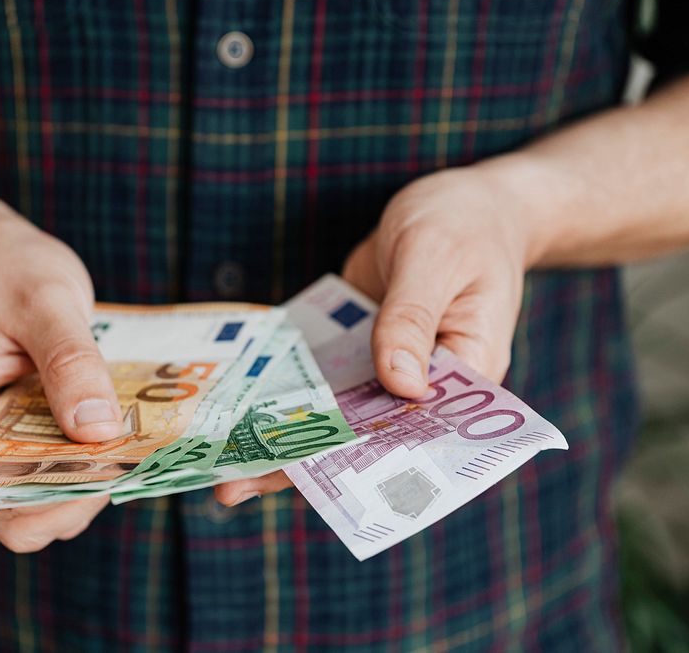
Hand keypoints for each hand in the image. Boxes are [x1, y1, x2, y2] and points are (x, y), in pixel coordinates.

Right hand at [0, 193, 122, 552]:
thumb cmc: (2, 267)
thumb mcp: (45, 300)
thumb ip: (71, 363)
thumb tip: (99, 430)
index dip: (50, 497)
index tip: (109, 470)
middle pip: (12, 510)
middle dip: (74, 494)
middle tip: (130, 459)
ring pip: (33, 497)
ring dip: (82, 482)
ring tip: (126, 446)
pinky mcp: (9, 433)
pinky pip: (44, 467)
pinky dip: (79, 461)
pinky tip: (113, 434)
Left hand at [214, 167, 530, 505]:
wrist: (465, 201)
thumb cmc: (465, 224)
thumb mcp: (434, 260)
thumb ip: (411, 317)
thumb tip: (399, 385)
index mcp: (465, 372)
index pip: (416, 433)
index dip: (363, 462)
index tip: (308, 483)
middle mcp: (424, 381)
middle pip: (364, 434)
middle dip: (303, 463)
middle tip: (233, 486)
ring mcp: (386, 363)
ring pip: (335, 410)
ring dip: (284, 434)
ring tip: (223, 465)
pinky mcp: (359, 341)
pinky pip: (320, 371)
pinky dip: (285, 387)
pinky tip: (238, 407)